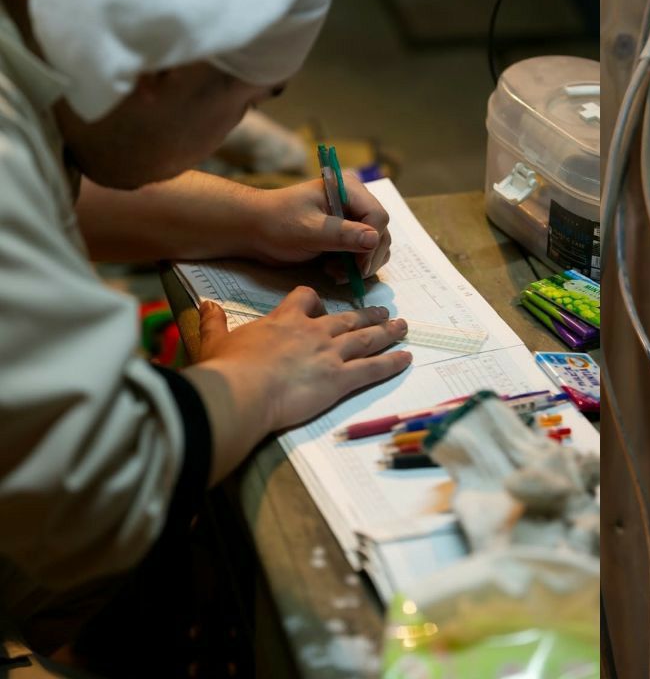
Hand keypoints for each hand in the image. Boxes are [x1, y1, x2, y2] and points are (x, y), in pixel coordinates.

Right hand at [194, 288, 410, 431]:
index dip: (314, 300)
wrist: (241, 391)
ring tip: (402, 326)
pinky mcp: (340, 379)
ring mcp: (330, 354)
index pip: (306, 297)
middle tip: (383, 312)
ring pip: (366, 337)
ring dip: (386, 331)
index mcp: (284, 321)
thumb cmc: (227, 369)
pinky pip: (373, 368)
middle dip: (367, 314)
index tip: (319, 304)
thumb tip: (204, 305)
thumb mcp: (215, 341)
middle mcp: (313, 332)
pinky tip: (406, 358)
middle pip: (347, 317)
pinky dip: (392, 362)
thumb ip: (213, 322)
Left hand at [247, 175, 391, 276]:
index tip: (358, 266)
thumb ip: (342, 234)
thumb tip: (374, 239)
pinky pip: (364, 253)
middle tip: (347, 274)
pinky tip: (333, 271)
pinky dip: (353, 267)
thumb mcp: (308, 230)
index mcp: (348, 189)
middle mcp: (355, 201)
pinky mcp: (346, 235)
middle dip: (367, 257)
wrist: (254, 230)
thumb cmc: (276, 223)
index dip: (372, 243)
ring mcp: (352, 219)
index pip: (378, 216)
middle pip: (381, 232)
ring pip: (376, 245)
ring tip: (336, 273)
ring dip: (361, 264)